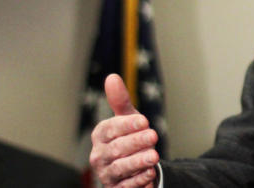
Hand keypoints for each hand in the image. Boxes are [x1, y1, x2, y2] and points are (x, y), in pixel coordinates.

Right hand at [90, 73, 160, 187]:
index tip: (144, 121)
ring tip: (154, 157)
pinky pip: (126, 186)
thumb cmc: (129, 138)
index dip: (126, 124)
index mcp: (100, 135)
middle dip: (135, 142)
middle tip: (153, 136)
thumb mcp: (128, 118)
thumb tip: (112, 77)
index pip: (110, 129)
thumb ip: (120, 101)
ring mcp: (106, 173)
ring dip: (138, 161)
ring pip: (120, 168)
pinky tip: (150, 173)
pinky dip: (138, 180)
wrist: (134, 166)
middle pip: (115, 149)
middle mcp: (99, 155)